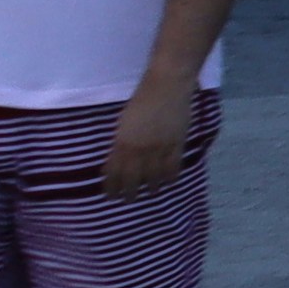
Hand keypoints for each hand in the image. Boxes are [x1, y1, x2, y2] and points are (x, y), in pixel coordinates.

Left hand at [106, 74, 195, 191]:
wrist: (166, 86)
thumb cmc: (141, 100)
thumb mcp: (124, 123)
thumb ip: (121, 143)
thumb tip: (119, 161)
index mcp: (121, 143)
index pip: (113, 173)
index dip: (112, 187)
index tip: (111, 196)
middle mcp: (138, 150)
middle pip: (132, 180)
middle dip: (129, 194)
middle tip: (129, 200)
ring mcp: (158, 148)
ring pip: (153, 177)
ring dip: (151, 189)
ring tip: (151, 194)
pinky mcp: (177, 144)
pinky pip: (173, 168)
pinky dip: (171, 178)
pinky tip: (169, 182)